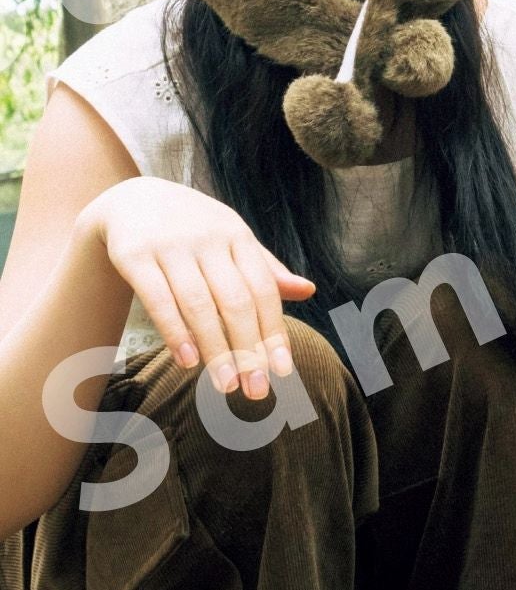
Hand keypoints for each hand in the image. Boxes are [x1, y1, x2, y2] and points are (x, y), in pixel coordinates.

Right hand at [81, 178, 315, 397]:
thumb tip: (309, 292)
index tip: (283, 370)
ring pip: (199, 304)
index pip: (263, 289)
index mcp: (237, 235)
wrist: (132, 200)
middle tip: (256, 390)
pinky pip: (159, 299)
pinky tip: (188, 362)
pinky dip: (176, 333)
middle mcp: (208, 238)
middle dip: (249, 348)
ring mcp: (171, 246)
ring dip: (215, 349)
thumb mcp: (231, 239)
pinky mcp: (135, 255)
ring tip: (226, 385)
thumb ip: (265, 269)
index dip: (274, 330)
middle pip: (235, 300)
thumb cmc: (193, 228)